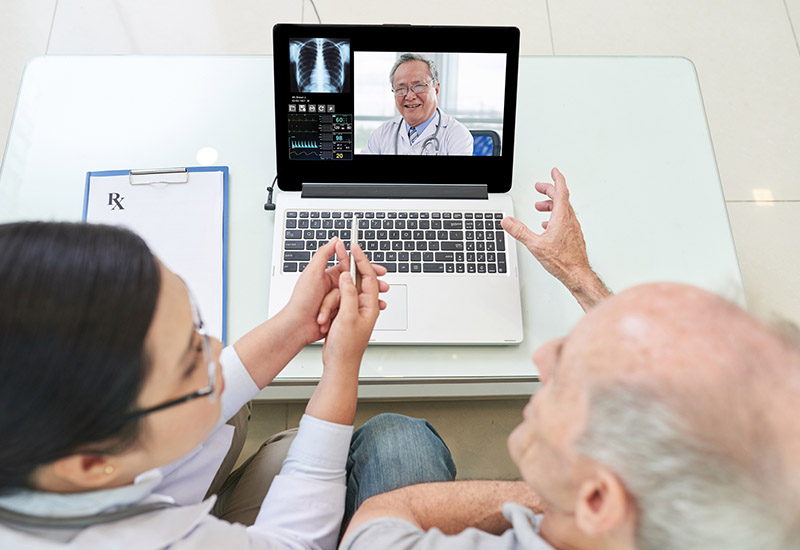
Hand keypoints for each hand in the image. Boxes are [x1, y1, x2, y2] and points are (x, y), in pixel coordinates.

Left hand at [282, 238, 387, 345]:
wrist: (297, 326)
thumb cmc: (302, 300)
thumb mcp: (312, 273)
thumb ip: (323, 255)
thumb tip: (334, 240)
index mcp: (328, 276)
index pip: (352, 267)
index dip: (366, 267)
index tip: (379, 269)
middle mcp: (333, 287)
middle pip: (358, 283)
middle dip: (372, 285)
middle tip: (384, 287)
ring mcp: (336, 301)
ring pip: (356, 297)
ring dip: (368, 299)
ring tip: (380, 303)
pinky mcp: (337, 313)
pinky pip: (352, 309)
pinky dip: (361, 311)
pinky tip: (369, 312)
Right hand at [321, 242, 379, 373]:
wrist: (339, 365)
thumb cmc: (346, 347)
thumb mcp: (347, 317)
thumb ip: (349, 294)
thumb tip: (347, 276)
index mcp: (370, 306)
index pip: (369, 276)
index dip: (362, 260)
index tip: (354, 247)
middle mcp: (364, 307)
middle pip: (356, 281)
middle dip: (344, 276)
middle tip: (339, 256)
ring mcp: (353, 311)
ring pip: (342, 293)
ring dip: (330, 303)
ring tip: (324, 318)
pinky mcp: (343, 316)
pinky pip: (336, 302)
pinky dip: (328, 306)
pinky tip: (323, 316)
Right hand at [501, 167, 609, 309]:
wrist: (577, 274)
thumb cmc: (562, 261)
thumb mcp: (535, 245)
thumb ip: (519, 231)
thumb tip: (507, 221)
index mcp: (561, 218)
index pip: (561, 191)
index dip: (557, 179)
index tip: (554, 171)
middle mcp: (569, 220)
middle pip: (561, 198)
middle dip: (549, 190)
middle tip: (540, 187)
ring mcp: (573, 228)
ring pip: (563, 209)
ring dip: (551, 204)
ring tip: (540, 207)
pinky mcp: (573, 236)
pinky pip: (564, 220)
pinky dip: (555, 217)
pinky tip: (547, 225)